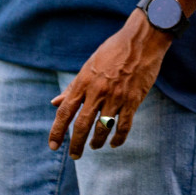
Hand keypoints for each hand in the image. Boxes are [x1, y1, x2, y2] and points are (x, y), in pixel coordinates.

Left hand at [48, 11, 172, 158]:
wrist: (142, 39)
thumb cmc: (114, 50)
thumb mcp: (89, 65)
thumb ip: (73, 86)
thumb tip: (55, 103)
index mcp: (84, 81)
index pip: (65, 112)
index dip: (57, 131)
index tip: (53, 146)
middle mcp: (98, 91)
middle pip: (82, 125)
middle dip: (76, 143)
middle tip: (74, 155)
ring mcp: (116, 96)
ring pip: (102, 128)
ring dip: (97, 142)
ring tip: (94, 146)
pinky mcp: (133, 99)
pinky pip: (124, 125)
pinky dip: (118, 138)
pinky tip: (114, 143)